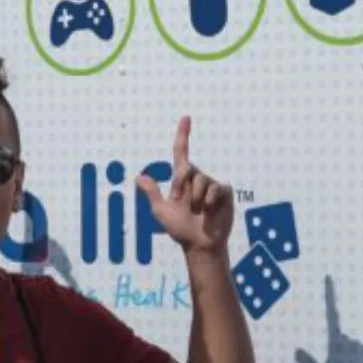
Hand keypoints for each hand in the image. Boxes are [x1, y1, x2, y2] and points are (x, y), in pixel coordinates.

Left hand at [135, 117, 234, 255]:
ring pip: (201, 180)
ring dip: (195, 198)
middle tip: (179, 201)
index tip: (186, 118)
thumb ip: (152, 194)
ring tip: (197, 211)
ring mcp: (211, 185)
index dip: (183, 135)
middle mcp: (197, 178)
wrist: (200, 244)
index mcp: (182, 180)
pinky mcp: (223, 193)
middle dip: (179, 183)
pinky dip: (209, 200)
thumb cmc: (180, 229)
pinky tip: (209, 211)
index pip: (182, 152)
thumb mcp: (161, 212)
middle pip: (187, 168)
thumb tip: (138, 177)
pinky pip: (215, 188)